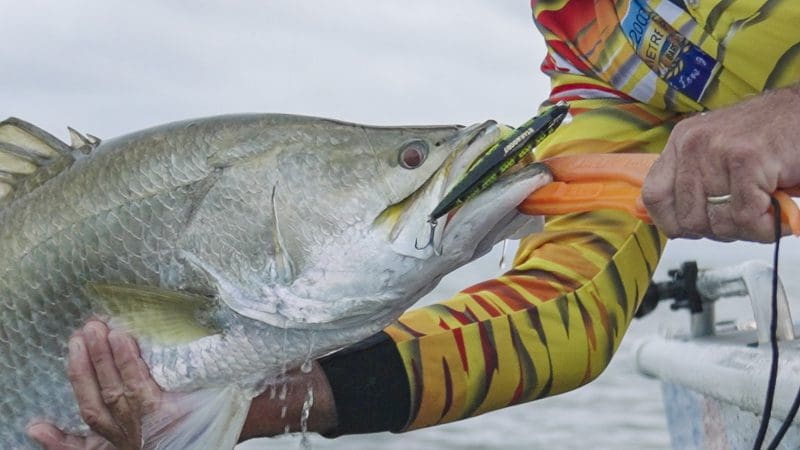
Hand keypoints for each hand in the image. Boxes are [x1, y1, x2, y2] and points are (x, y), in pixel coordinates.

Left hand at [27, 320, 338, 447]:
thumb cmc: (228, 412)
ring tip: (76, 340)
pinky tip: (36, 425)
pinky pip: (83, 446)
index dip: (126, 360)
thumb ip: (233, 355)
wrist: (223, 436)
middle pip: (111, 393)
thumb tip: (241, 323)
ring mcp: (126, 438)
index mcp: (168, 414)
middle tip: (91, 325)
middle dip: (97, 359)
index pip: (139, 386)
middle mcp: (141, 429)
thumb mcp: (232, 385)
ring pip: (94, 408)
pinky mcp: (117, 443)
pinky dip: (59, 439)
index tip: (118, 331)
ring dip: (80, 375)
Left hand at [641, 84, 799, 241]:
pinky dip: (768, 226)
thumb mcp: (718, 153)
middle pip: (688, 219)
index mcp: (681, 142)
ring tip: (766, 208)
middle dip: (722, 229)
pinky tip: (780, 209)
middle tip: (748, 215)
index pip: (655, 197)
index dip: (676, 223)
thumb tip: (676, 224)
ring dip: (748, 229)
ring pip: (719, 223)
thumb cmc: (771, 136)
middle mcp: (692, 144)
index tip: (701, 226)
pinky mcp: (746, 160)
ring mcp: (717, 151)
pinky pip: (746, 218)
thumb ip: (694, 182)